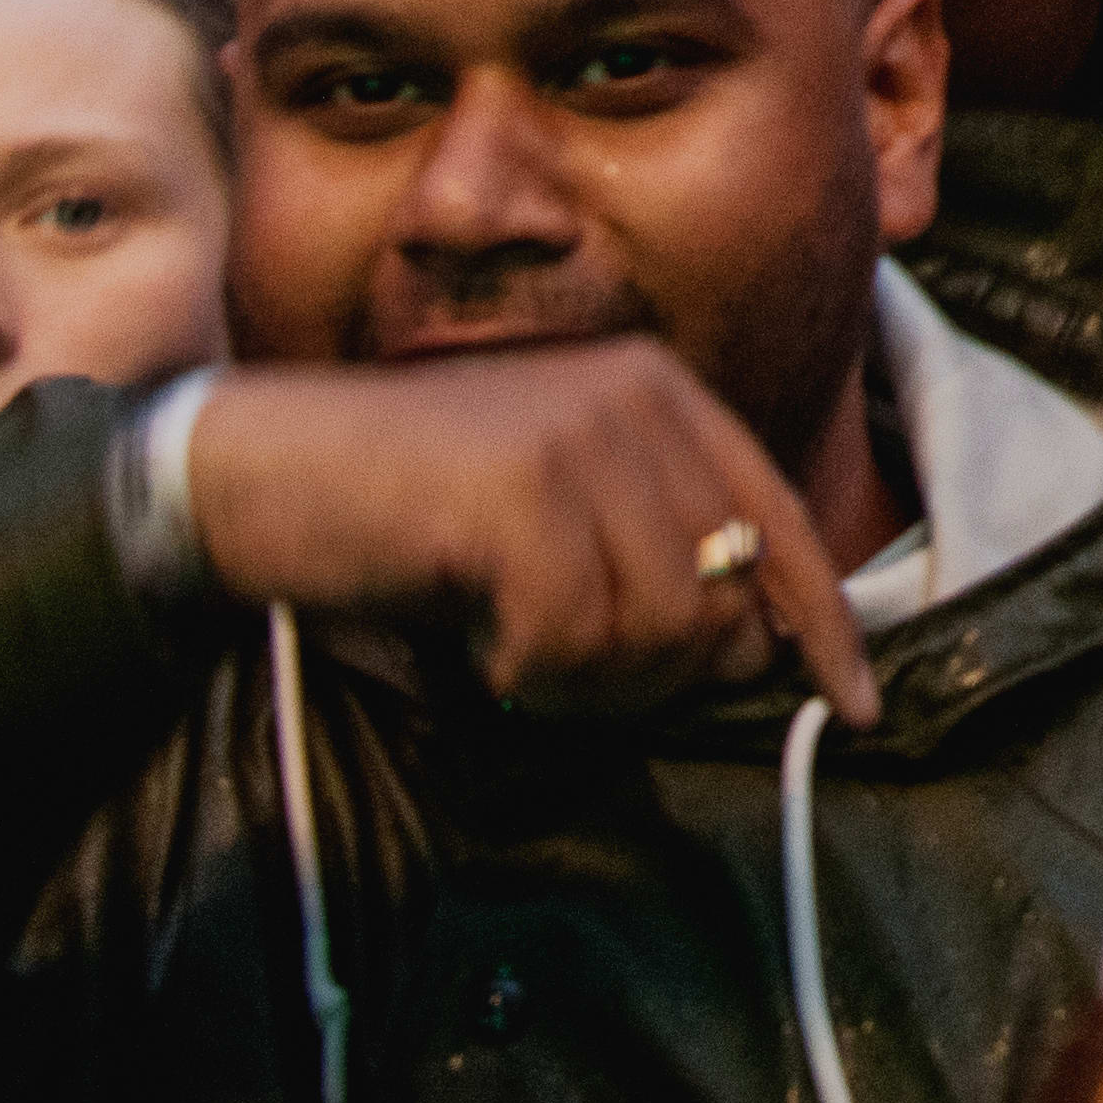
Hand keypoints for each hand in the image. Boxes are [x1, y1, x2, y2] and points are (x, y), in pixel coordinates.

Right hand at [180, 343, 876, 724]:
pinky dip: (524, 669)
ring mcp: (579, 436)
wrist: (250, 475)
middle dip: (656, 677)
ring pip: (659, 629)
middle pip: (724, 601)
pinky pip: (573, 639)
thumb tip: (759, 652)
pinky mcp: (520, 490)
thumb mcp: (551, 522)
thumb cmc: (404, 516)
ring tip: (509, 649)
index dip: (825, 626)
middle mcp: (637, 397)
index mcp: (660, 393)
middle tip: (558, 677)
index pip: (785, 523)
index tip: (852, 709)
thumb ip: (654, 561)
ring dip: (584, 680)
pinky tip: (475, 638)